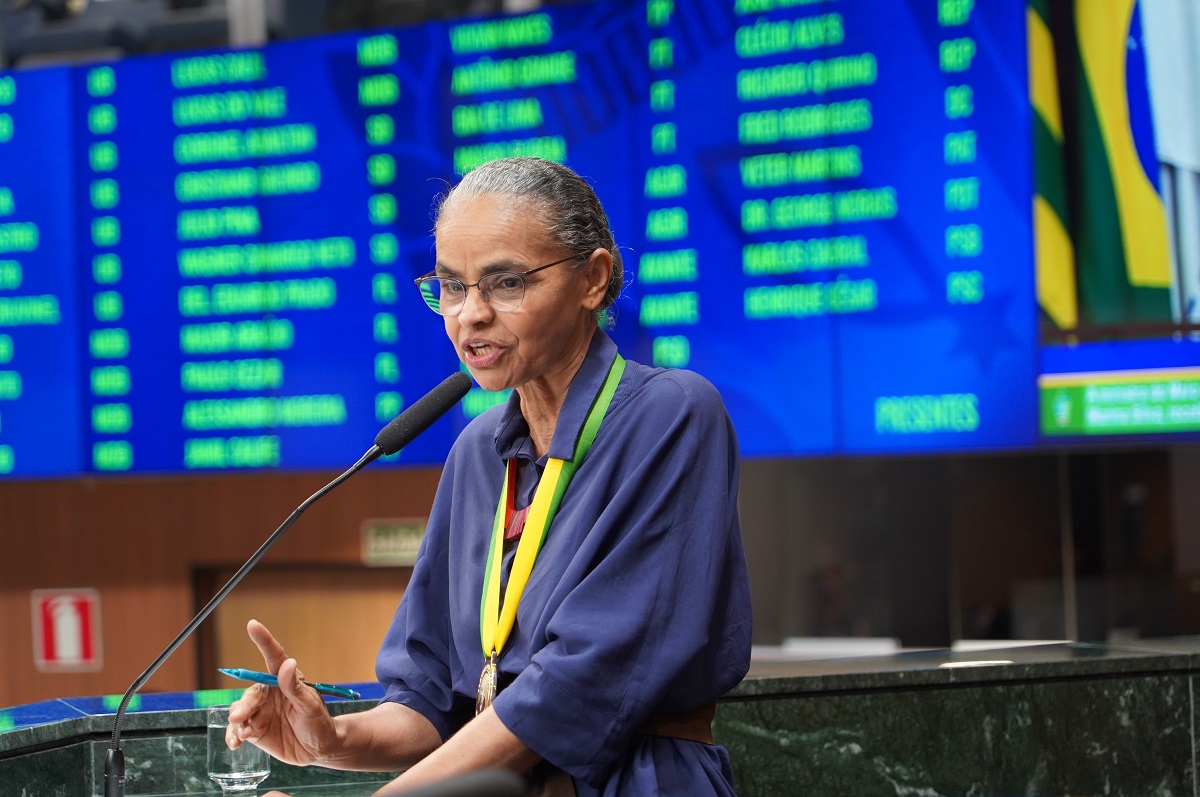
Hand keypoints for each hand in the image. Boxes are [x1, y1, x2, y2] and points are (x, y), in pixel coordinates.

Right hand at [225, 619, 340, 765]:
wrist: (318, 750)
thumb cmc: (319, 723)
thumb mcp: (311, 706)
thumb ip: (296, 688)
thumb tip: (288, 663)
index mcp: (286, 681)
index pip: (274, 657)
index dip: (263, 640)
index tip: (252, 624)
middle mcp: (271, 693)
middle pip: (251, 692)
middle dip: (244, 704)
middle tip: (239, 716)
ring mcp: (261, 711)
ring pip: (241, 710)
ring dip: (237, 721)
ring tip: (243, 734)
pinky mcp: (254, 729)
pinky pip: (238, 729)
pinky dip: (233, 734)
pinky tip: (235, 743)